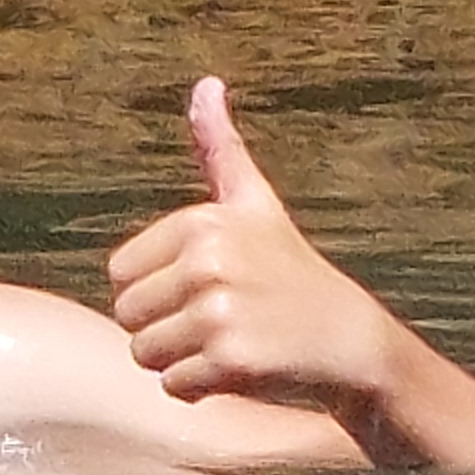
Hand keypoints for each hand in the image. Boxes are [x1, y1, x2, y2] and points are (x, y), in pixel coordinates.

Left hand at [107, 75, 403, 417]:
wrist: (354, 343)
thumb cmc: (293, 273)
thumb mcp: (256, 205)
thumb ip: (220, 149)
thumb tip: (205, 85)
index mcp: (201, 222)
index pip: (119, 276)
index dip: (157, 291)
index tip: (210, 286)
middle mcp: (207, 261)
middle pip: (127, 317)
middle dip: (166, 328)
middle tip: (223, 319)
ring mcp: (218, 311)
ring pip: (145, 354)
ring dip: (183, 360)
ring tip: (235, 341)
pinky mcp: (231, 360)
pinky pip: (173, 386)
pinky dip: (202, 388)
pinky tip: (246, 368)